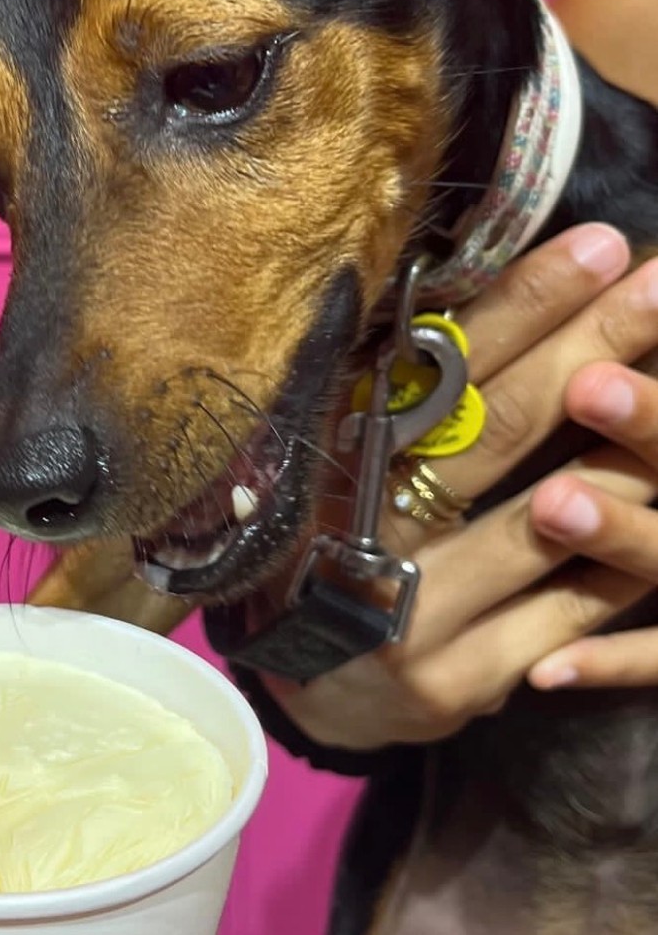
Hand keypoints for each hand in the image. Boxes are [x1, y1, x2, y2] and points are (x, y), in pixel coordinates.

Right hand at [262, 225, 657, 750]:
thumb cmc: (337, 537)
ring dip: (633, 452)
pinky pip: (571, 609)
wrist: (310, 688)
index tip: (602, 246)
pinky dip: (628, 554)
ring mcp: (410, 616)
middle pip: (499, 425)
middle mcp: (358, 531)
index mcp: (327, 454)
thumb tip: (514, 284)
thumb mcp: (345, 452)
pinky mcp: (460, 682)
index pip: (437, 363)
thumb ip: (409, 388)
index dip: (525, 303)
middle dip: (594, 345)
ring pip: (550, 523)